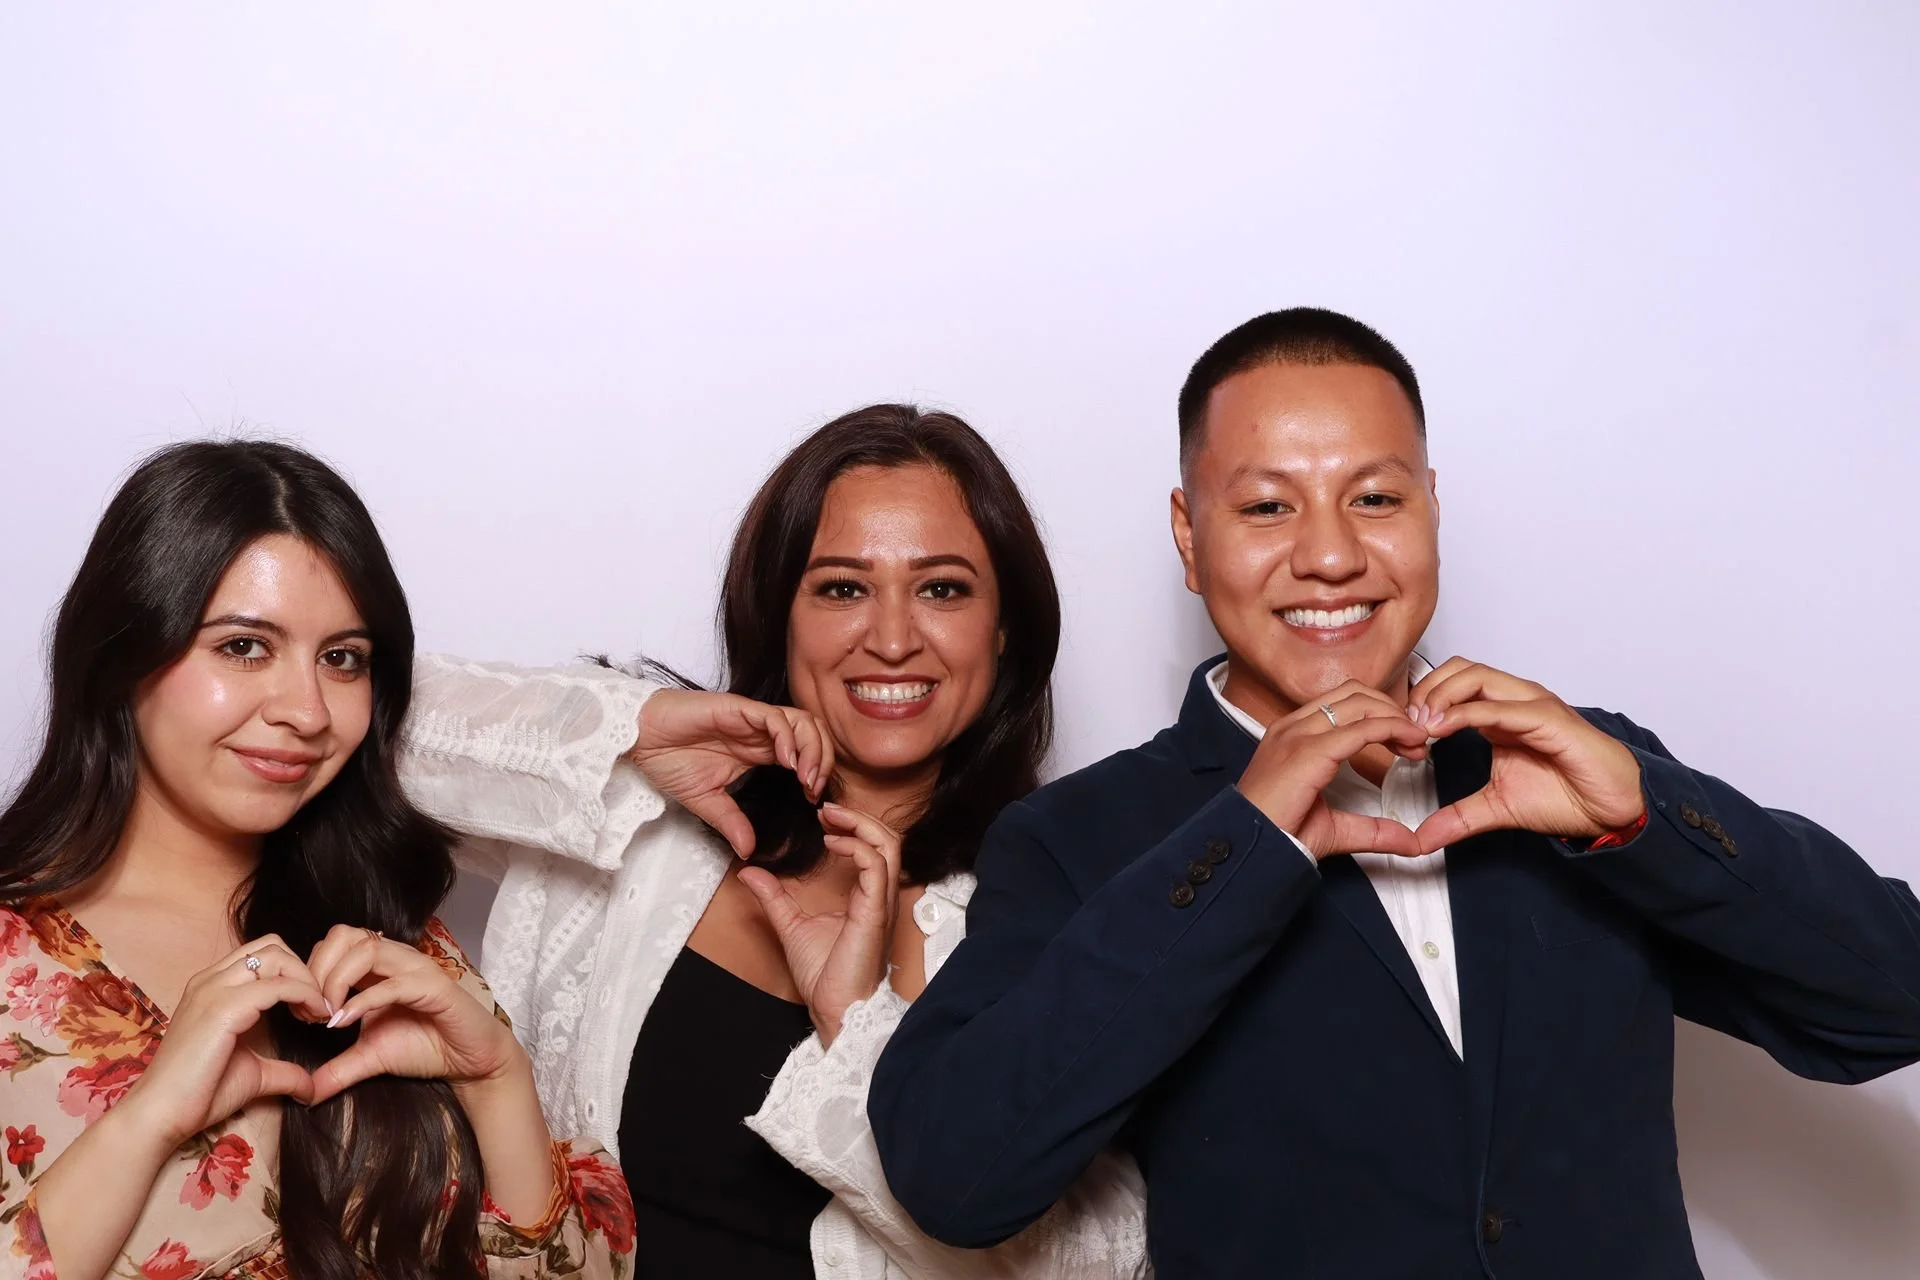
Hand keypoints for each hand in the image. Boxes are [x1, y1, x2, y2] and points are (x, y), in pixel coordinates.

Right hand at [117, 937, 328, 1147]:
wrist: (160, 1115)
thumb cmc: (199, 1095)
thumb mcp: (253, 1074)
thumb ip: (285, 1073)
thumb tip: (313, 1089)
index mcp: (212, 987)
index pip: (263, 954)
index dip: (295, 974)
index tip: (311, 1009)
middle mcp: (210, 980)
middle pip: (273, 946)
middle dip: (304, 970)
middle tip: (317, 1007)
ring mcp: (213, 990)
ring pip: (277, 956)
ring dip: (306, 979)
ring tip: (316, 1013)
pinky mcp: (222, 1008)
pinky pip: (278, 985)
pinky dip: (305, 995)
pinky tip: (312, 1018)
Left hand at [305, 925, 526, 1104]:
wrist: (469, 1061)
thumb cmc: (426, 1048)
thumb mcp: (370, 1057)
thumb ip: (337, 1069)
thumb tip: (305, 1093)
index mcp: (379, 967)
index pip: (334, 943)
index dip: (310, 972)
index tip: (302, 1012)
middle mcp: (397, 958)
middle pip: (344, 935)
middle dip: (317, 970)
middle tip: (310, 1010)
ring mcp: (417, 969)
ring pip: (366, 948)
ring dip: (336, 980)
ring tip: (327, 1016)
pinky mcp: (434, 987)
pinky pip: (392, 983)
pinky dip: (362, 1001)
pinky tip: (344, 1023)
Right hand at [629, 689, 835, 855]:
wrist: (640, 739)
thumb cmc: (668, 759)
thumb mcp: (706, 801)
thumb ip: (731, 822)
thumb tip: (747, 851)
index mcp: (758, 749)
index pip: (805, 753)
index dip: (817, 774)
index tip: (812, 801)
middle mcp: (760, 732)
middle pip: (813, 734)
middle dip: (823, 760)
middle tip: (814, 789)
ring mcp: (751, 718)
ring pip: (801, 722)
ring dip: (811, 749)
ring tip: (805, 777)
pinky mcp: (738, 709)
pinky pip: (774, 717)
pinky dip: (787, 736)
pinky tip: (786, 760)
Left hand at [738, 803, 900, 1046]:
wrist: (835, 1009)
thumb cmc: (825, 976)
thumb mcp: (791, 926)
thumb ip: (775, 898)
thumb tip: (750, 873)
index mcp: (866, 897)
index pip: (872, 848)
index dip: (851, 826)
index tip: (822, 818)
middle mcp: (879, 895)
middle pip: (887, 838)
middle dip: (859, 817)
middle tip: (827, 809)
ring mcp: (880, 902)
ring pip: (889, 845)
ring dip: (860, 824)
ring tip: (831, 818)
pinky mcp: (875, 912)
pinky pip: (876, 866)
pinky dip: (856, 847)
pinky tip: (832, 844)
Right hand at [1235, 682, 1430, 860]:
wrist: (1251, 847)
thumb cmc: (1279, 834)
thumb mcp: (1335, 826)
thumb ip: (1373, 828)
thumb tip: (1410, 841)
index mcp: (1293, 733)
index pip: (1344, 702)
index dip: (1381, 713)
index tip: (1407, 740)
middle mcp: (1294, 726)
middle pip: (1355, 694)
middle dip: (1392, 710)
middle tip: (1418, 740)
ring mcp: (1299, 734)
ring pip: (1360, 702)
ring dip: (1395, 717)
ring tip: (1416, 742)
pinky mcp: (1309, 750)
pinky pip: (1361, 728)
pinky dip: (1391, 729)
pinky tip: (1408, 743)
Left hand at [1408, 657, 1645, 850]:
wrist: (1613, 809)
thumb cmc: (1566, 796)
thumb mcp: (1496, 808)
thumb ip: (1457, 818)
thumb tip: (1421, 838)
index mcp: (1499, 713)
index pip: (1452, 684)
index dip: (1421, 700)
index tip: (1399, 731)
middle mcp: (1515, 701)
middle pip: (1460, 669)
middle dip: (1425, 691)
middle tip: (1405, 724)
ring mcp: (1533, 705)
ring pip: (1478, 676)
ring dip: (1441, 696)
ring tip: (1420, 725)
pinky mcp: (1550, 720)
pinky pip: (1504, 706)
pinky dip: (1468, 712)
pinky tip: (1443, 729)